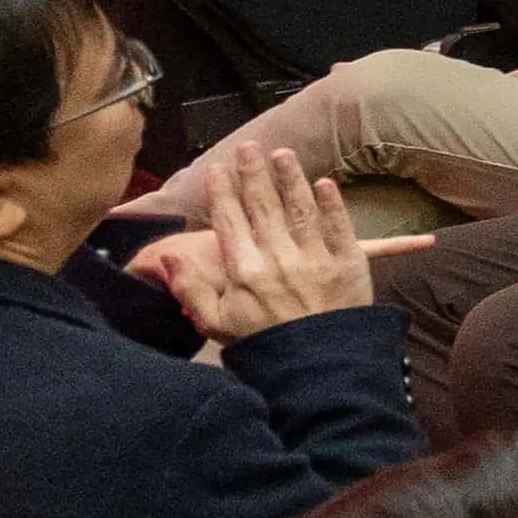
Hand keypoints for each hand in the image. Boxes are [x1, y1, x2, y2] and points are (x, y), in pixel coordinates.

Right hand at [153, 139, 375, 335]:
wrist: (317, 369)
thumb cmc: (263, 345)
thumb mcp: (216, 324)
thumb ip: (191, 290)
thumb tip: (169, 258)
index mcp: (245, 271)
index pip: (230, 220)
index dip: (222, 191)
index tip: (218, 169)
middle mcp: (278, 259)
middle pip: (263, 206)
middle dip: (254, 174)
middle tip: (249, 148)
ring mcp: (315, 259)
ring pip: (300, 208)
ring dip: (290, 178)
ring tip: (283, 154)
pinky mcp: (348, 265)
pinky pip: (340, 227)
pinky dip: (331, 204)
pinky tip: (324, 183)